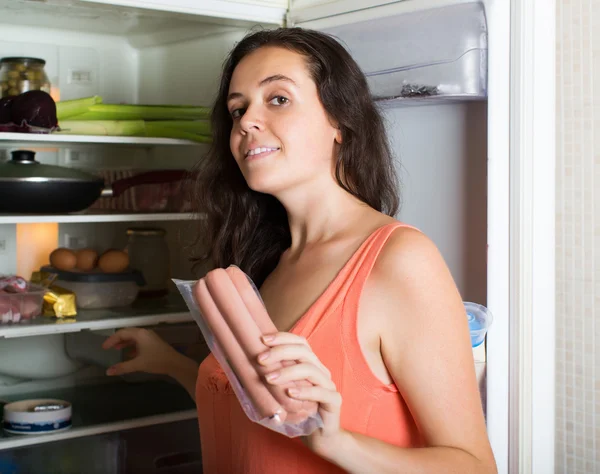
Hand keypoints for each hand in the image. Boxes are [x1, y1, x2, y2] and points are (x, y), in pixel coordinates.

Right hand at [102, 327, 180, 376]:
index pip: (122, 333)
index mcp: (140, 334)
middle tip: (108, 347)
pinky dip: (132, 346)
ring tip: (117, 349)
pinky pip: (139, 341)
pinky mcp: (153, 342)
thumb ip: (122, 367)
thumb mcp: (138, 364)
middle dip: (117, 340)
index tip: (104, 347)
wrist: (175, 363)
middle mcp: (144, 333)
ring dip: (125, 343)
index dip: (111, 340)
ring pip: (134, 337)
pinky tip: (129, 354)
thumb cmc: (156, 361)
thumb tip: (108, 372)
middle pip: (127, 333)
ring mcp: (150, 337)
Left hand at [258, 332, 345, 457]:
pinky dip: (304, 391)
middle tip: (261, 360)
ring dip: (288, 372)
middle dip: (280, 352)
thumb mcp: (283, 393)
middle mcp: (321, 370)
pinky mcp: (334, 400)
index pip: (300, 342)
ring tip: (269, 379)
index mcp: (311, 364)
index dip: (283, 338)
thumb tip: (247, 367)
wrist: (320, 437)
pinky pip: (320, 392)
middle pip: (304, 352)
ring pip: (310, 369)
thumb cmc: (298, 413)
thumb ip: (274, 378)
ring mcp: (329, 384)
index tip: (262, 340)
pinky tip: (290, 393)